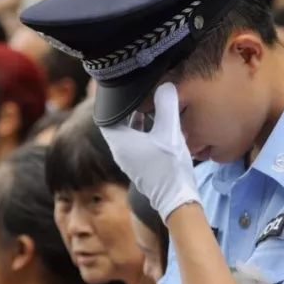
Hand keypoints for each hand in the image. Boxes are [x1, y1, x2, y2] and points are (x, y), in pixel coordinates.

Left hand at [100, 83, 199, 219]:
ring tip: (152, 104)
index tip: (124, 88)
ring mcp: (129, 159)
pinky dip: (144, 130)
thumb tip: (165, 85)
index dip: (113, 100)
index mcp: (119, 141)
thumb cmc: (170, 167)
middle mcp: (120, 150)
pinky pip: (137, 141)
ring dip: (138, 118)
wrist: (177, 199)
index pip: (106, 114)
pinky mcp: (140, 164)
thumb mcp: (169, 132)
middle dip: (128, 107)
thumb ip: (166, 106)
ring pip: (128, 132)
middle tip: (140, 92)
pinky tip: (159, 124)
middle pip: (118, 122)